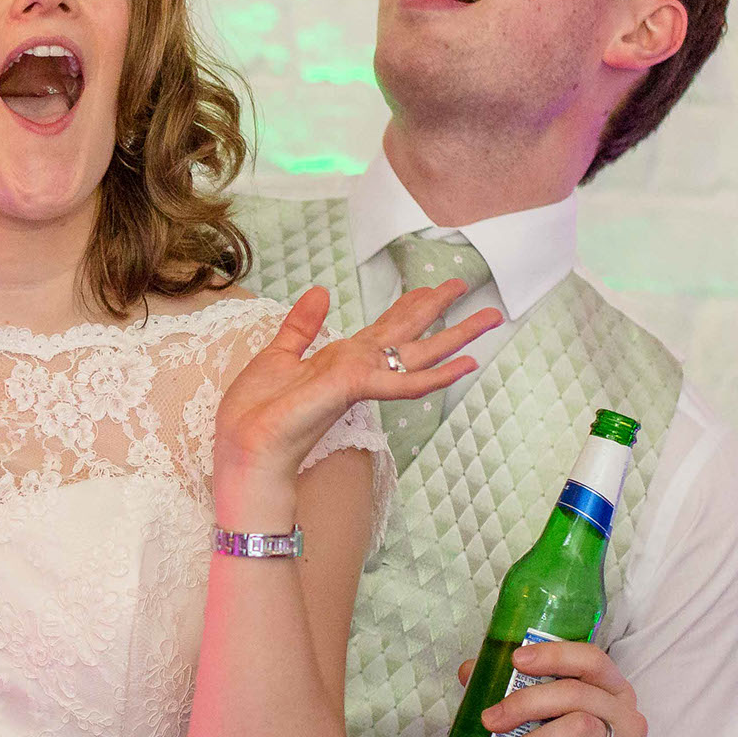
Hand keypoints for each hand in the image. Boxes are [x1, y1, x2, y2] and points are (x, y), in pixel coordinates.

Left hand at [212, 284, 498, 523]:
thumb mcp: (277, 356)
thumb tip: (321, 291)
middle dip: (440, 311)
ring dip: (456, 335)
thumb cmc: (257, 414)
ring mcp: (361, 379)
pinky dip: (437, 374)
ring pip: (419, 354)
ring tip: (491, 317)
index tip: (429, 286)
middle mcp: (358, 367)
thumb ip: (302, 326)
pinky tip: (467, 364)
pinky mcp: (355, 389)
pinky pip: (404, 382)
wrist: (246, 449)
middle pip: (408, 334)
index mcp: (341, 360)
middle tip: (472, 289)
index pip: (383, 329)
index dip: (407, 306)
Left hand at [464, 642, 645, 736]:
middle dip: (526, 702)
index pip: (591, 659)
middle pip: (577, 693)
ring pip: (581, 728)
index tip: (516, 659)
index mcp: (609, 693)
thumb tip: (470, 670)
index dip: (554, 654)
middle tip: (489, 720)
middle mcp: (627, 716)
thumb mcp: (537, 729)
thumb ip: (511, 697)